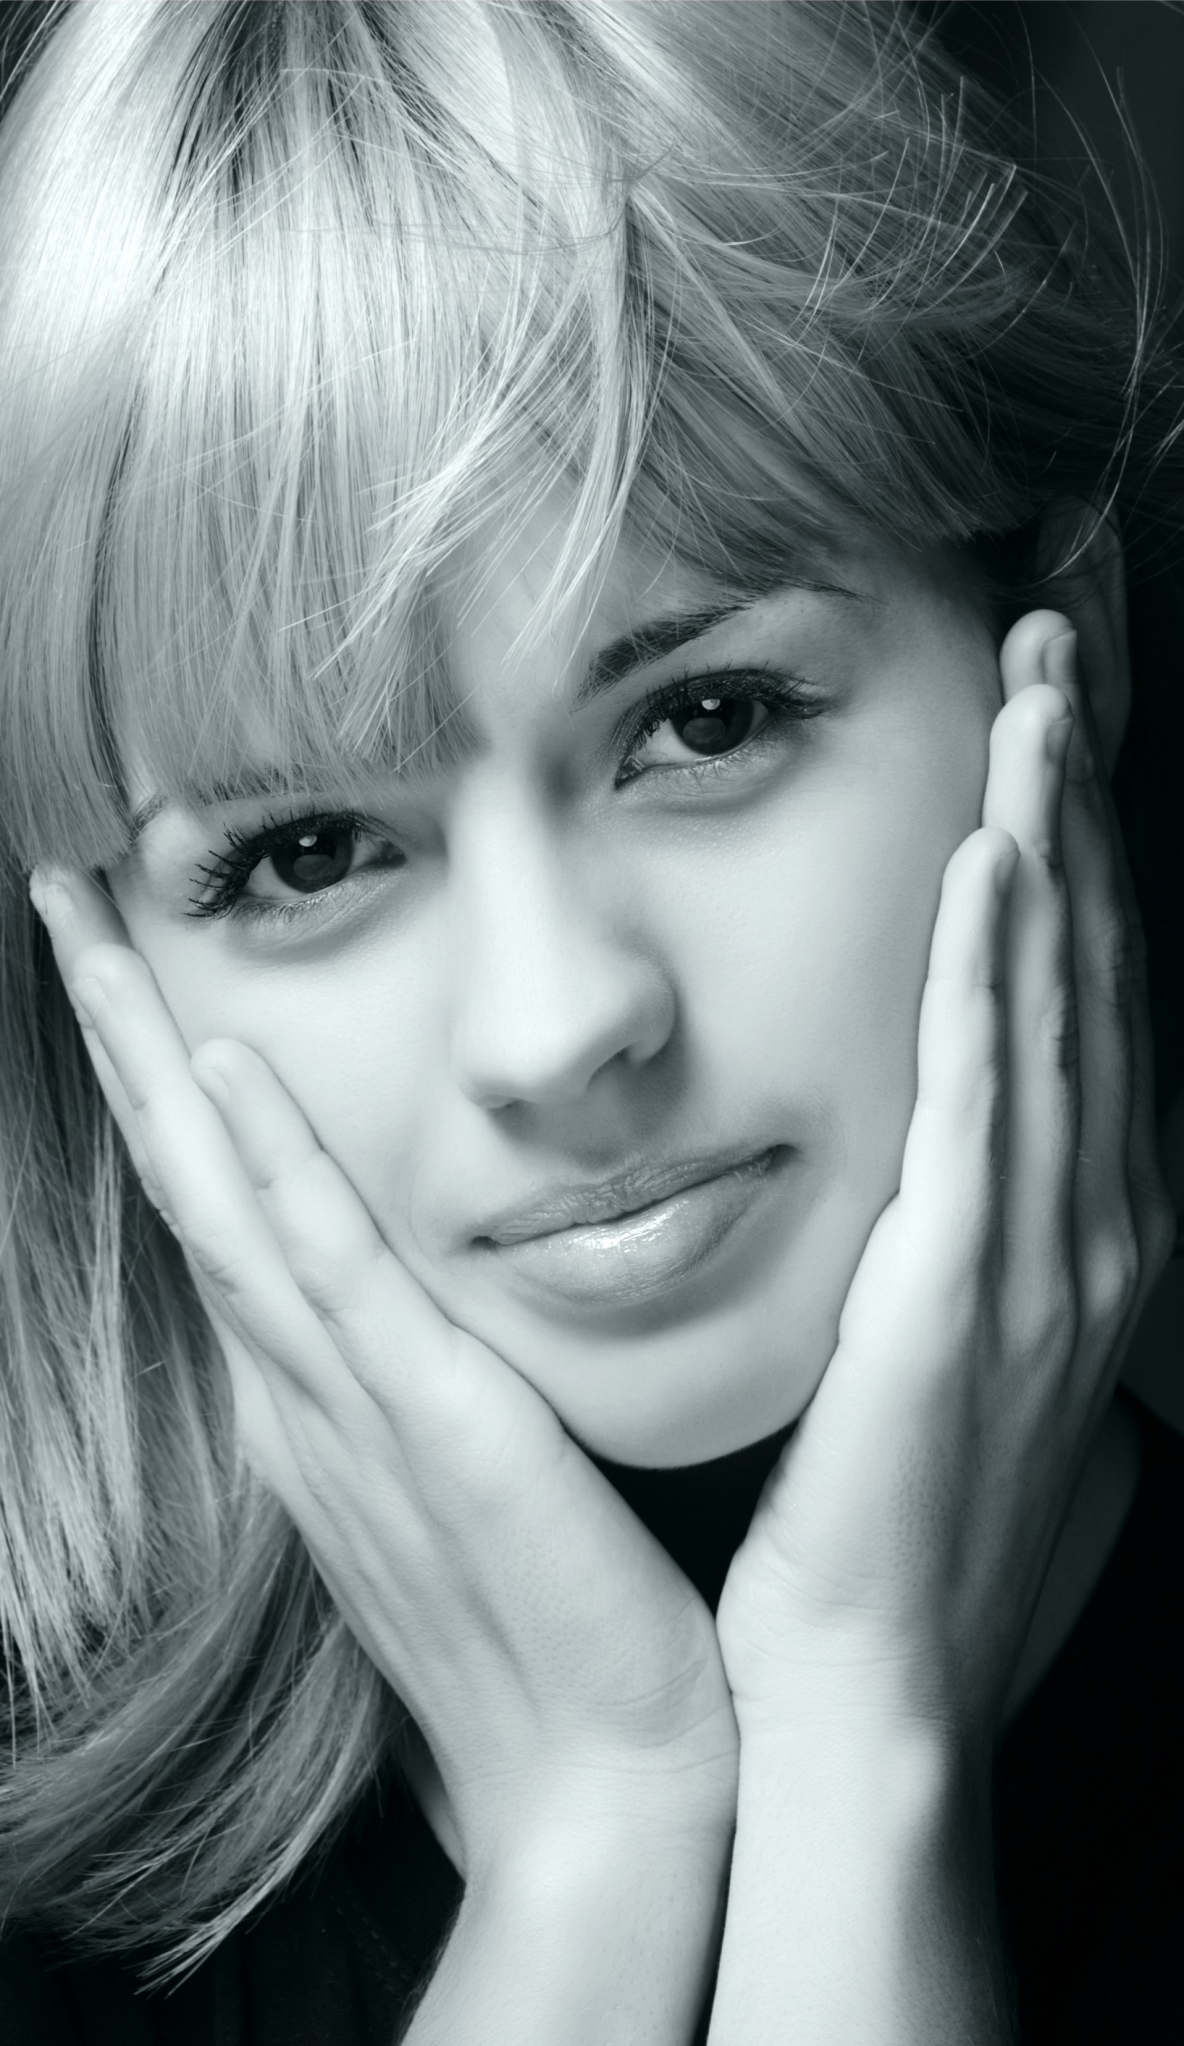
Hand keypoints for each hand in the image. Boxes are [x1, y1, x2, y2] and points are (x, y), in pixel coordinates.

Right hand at [29, 874, 738, 1884]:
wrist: (605, 1771)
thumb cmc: (551, 1615)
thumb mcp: (466, 1461)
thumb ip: (424, 1367)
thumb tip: (410, 1285)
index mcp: (318, 1389)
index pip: (224, 1202)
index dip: (161, 1077)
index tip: (128, 956)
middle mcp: (304, 1386)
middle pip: (190, 1178)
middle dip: (120, 1035)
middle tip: (66, 897)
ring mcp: (350, 1408)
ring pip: (225, 1203)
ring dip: (153, 1063)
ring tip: (95, 931)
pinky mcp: (434, 1431)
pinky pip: (335, 1281)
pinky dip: (271, 1170)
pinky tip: (225, 1066)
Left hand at [716, 609, 1173, 1742]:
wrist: (870, 1683)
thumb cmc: (891, 1518)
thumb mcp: (948, 1350)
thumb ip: (962, 1229)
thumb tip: (947, 1148)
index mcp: (1081, 1233)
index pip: (1082, 1001)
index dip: (1077, 853)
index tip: (1044, 730)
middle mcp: (1090, 1224)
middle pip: (1091, 969)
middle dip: (1078, 800)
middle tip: (1053, 650)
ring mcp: (1041, 1254)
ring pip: (1054, 1004)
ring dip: (1050, 837)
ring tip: (1035, 694)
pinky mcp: (960, 1285)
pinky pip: (982, 1095)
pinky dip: (991, 969)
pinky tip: (987, 855)